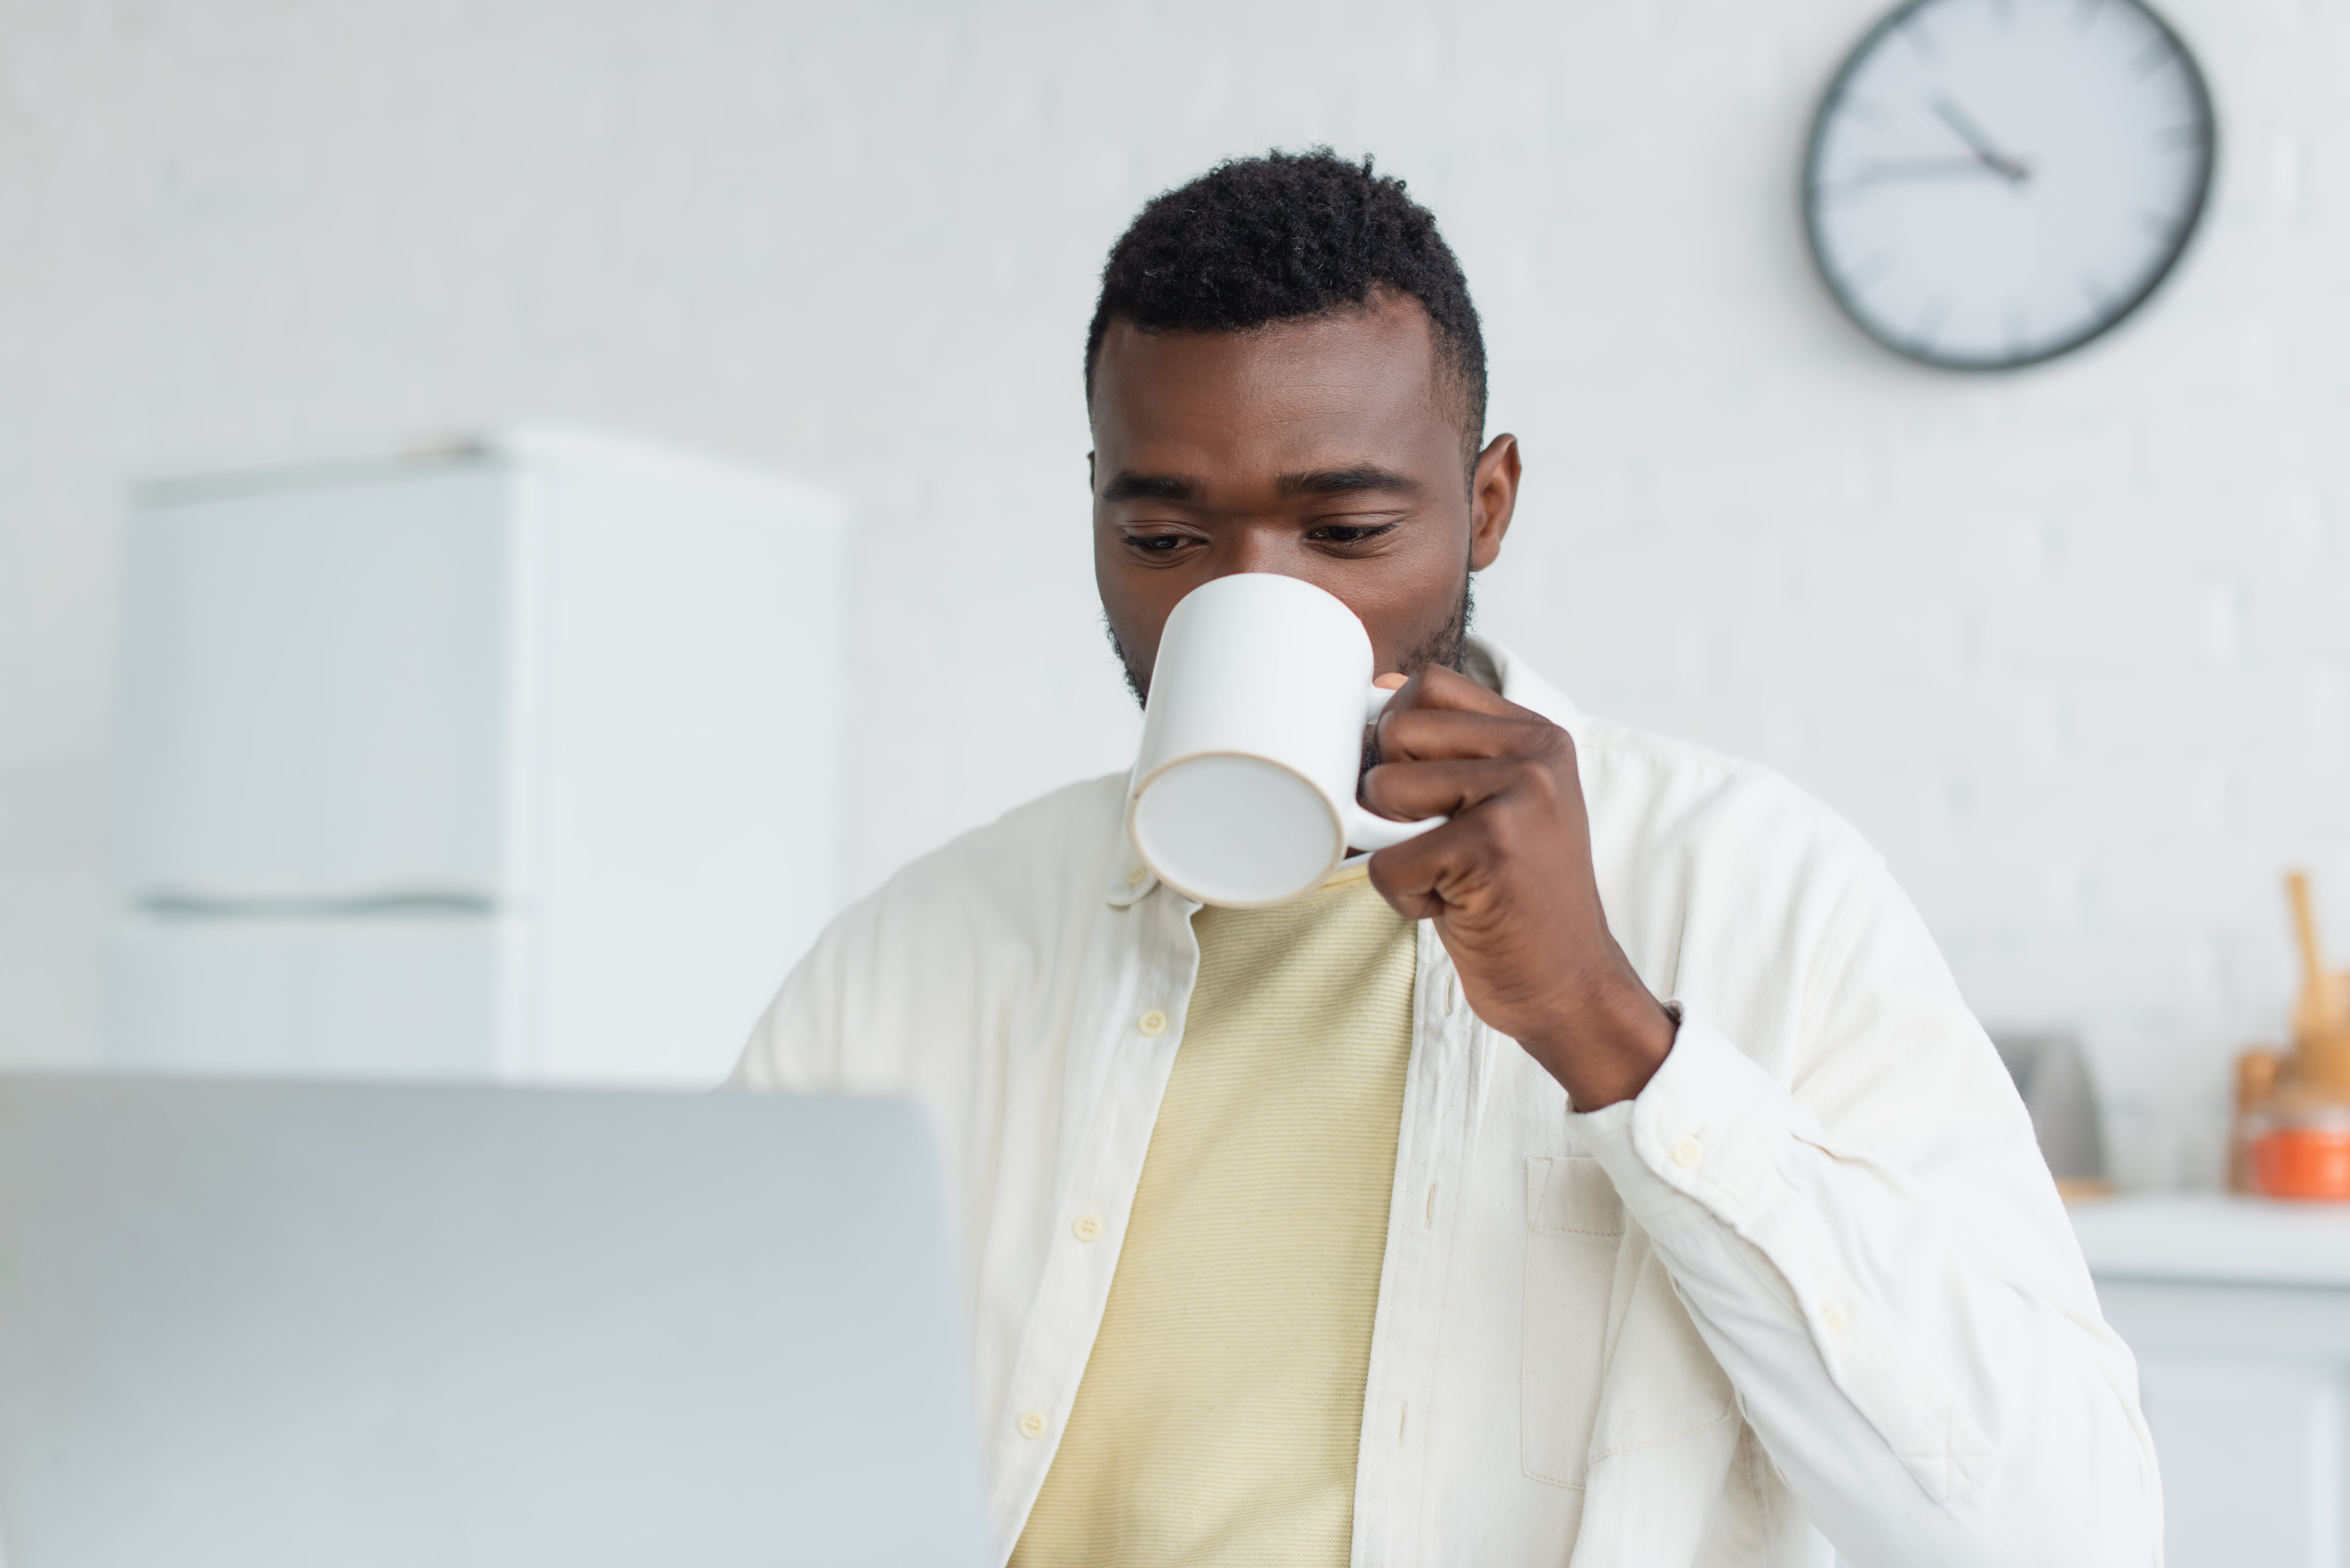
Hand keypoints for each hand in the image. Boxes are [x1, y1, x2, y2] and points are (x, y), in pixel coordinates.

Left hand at [1360, 666, 1675, 1108]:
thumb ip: (1449, 747)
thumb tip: (1376, 687)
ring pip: (1382, 791)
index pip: (1428, 684)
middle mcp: (1535, 754)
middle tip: (1440, 839)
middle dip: (1393, 794)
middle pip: (1397, 730)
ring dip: (1396, 846)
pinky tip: (1453, 906)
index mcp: (1536, 735)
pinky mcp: (1490, 845)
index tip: (1424, 788)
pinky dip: (1404, 897)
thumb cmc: (1517, 896)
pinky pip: (1386, 860)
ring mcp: (1517, 796)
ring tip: (1449, 873)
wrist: (1569, 982)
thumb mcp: (1495, 803)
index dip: (1400, 736)